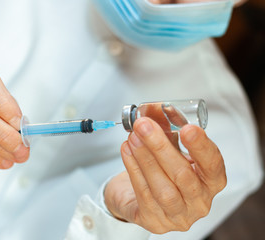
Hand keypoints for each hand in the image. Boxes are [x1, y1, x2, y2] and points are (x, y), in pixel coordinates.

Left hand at [104, 117, 225, 232]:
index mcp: (210, 182)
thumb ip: (168, 131)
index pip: (213, 165)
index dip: (201, 147)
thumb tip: (155, 108)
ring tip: (133, 137)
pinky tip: (127, 151)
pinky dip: (134, 170)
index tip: (187, 128)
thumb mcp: (170, 149)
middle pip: (183, 176)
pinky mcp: (155, 222)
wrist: (138, 198)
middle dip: (161, 147)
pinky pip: (144, 195)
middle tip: (144, 126)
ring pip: (163, 188)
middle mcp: (199, 203)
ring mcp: (178, 216)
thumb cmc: (161, 171)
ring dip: (145, 159)